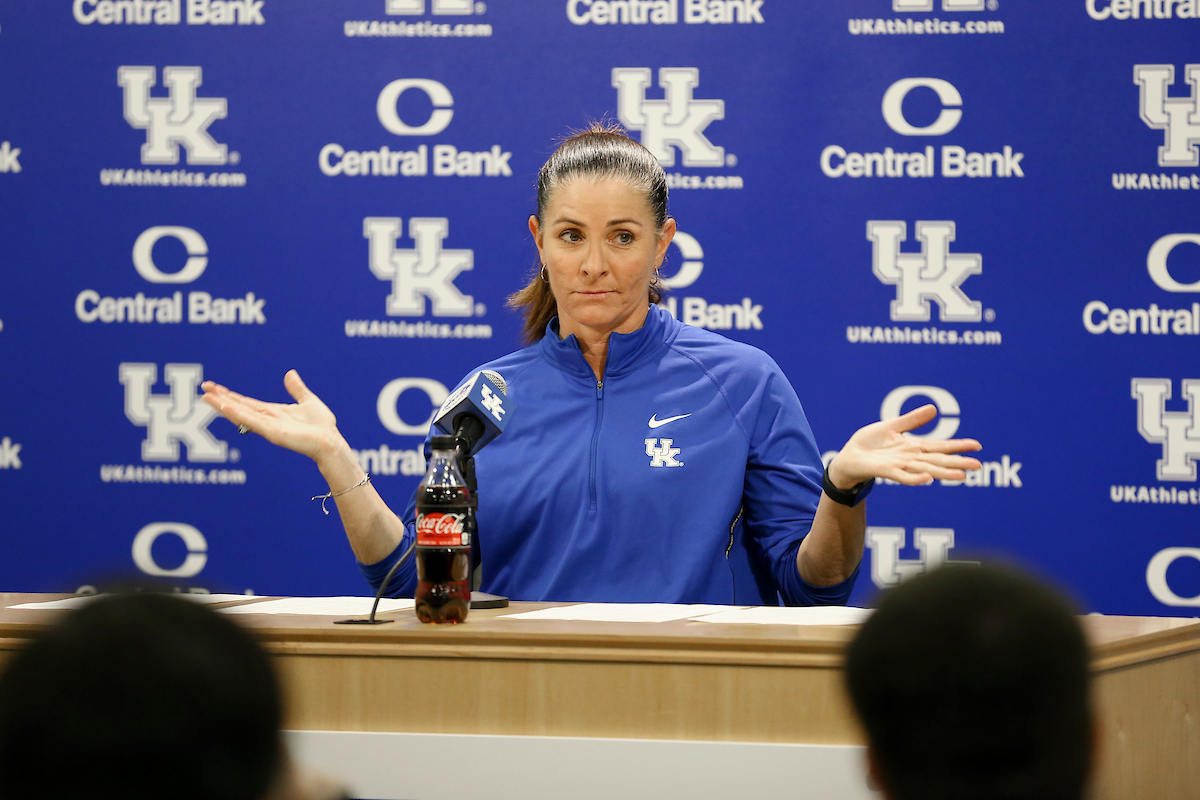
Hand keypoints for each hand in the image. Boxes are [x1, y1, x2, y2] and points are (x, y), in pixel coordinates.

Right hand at [201, 370, 341, 461]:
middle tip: (203, 388)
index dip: (229, 395)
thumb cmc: (321, 426)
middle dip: (220, 398)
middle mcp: (267, 419)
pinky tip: (226, 407)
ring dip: (223, 405)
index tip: (214, 387)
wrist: (330, 441)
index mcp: (272, 413)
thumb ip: (297, 389)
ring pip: (241, 414)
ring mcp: (268, 427)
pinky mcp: (273, 433)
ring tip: (207, 397)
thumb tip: (290, 373)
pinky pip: (253, 422)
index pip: (245, 402)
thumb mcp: (308, 401)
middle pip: (238, 406)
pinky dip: (239, 414)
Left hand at [829, 404, 981, 487]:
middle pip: (938, 460)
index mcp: (913, 447)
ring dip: (942, 473)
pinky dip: (914, 478)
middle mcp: (910, 458)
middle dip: (957, 462)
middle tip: (978, 465)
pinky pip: (902, 476)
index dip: (958, 446)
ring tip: (961, 475)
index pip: (940, 446)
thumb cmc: (869, 444)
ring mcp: (899, 466)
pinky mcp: (885, 470)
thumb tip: (934, 409)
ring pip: (925, 470)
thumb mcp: (892, 426)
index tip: (977, 445)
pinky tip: (927, 479)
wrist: (848, 456)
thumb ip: (912, 420)